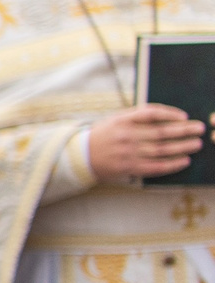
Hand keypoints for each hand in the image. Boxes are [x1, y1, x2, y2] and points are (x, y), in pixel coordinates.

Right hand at [87, 105, 207, 183]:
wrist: (82, 156)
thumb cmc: (102, 135)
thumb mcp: (115, 119)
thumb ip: (136, 116)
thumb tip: (165, 115)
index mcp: (122, 121)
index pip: (150, 114)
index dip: (169, 114)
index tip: (184, 116)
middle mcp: (127, 136)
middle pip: (161, 132)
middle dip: (183, 130)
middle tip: (199, 129)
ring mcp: (129, 153)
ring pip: (161, 149)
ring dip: (182, 147)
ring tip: (196, 144)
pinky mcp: (130, 168)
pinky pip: (156, 166)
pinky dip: (172, 164)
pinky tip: (184, 161)